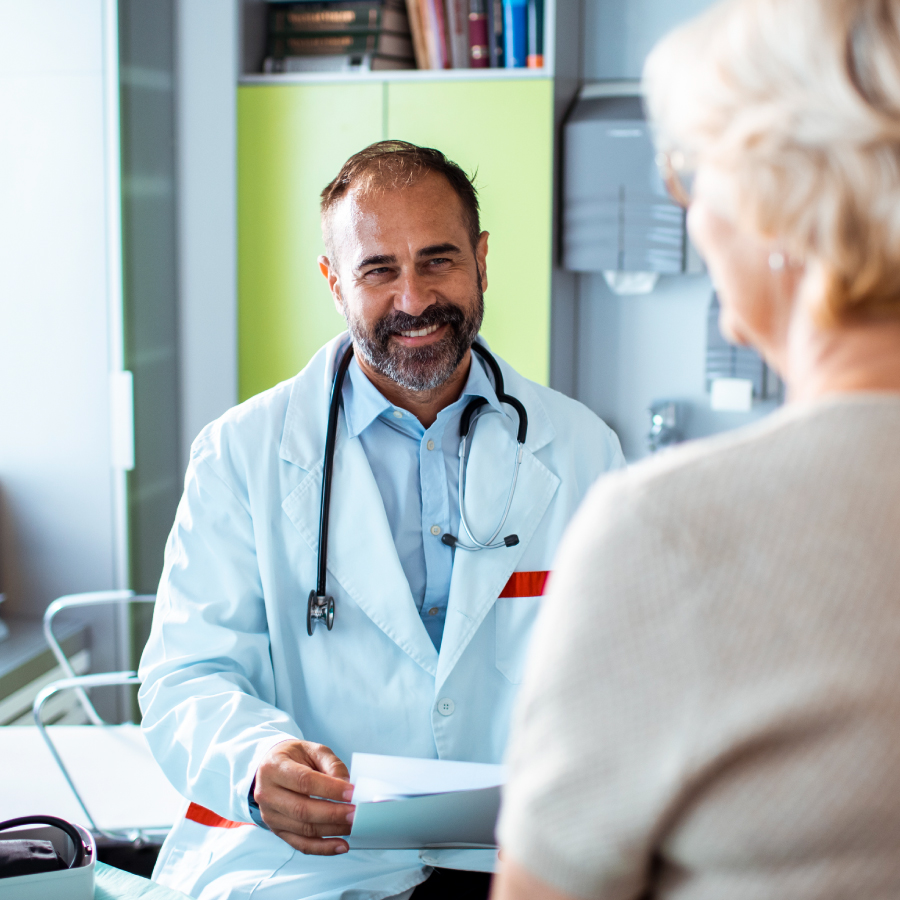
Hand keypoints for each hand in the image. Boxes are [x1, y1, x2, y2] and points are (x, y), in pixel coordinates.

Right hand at [253, 739, 354, 854]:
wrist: (270, 768)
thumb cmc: (295, 756)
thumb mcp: (313, 749)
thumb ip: (331, 764)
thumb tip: (348, 786)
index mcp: (274, 768)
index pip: (304, 781)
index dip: (330, 789)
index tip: (352, 793)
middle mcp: (267, 794)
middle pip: (302, 809)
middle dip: (333, 813)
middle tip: (356, 813)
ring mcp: (270, 816)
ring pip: (303, 829)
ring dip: (332, 830)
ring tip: (353, 825)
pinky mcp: (277, 831)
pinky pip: (301, 844)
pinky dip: (323, 848)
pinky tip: (342, 845)